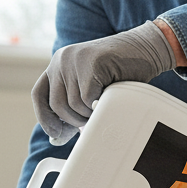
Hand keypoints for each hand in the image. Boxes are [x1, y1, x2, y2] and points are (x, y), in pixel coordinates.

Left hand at [32, 20, 176, 145]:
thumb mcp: (90, 90)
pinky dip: (98, 107)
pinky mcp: (90, 63)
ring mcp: (74, 59)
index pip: (39, 94)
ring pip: (73, 105)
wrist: (147, 49)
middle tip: (93, 119)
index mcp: (58, 64)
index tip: (56, 134)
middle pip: (56, 105)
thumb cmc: (122, 73)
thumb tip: (56, 138)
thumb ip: (72, 107)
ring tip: (103, 106)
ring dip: (89, 114)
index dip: (45, 117)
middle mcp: (61, 59)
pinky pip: (87, 100)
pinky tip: (109, 99)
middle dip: (75, 120)